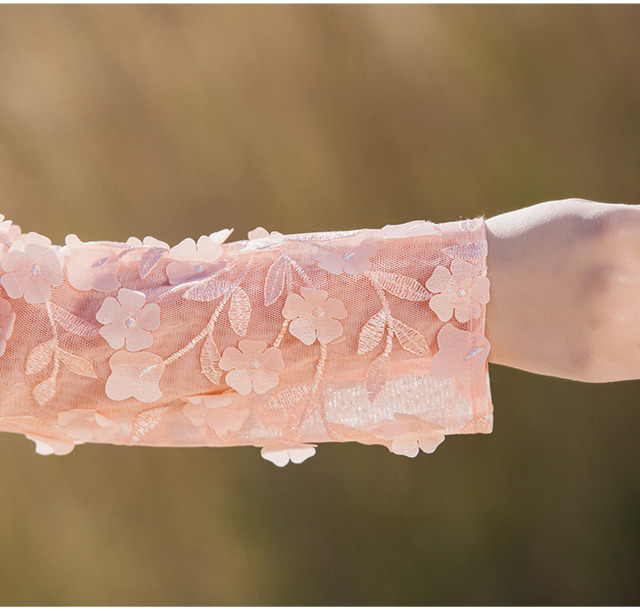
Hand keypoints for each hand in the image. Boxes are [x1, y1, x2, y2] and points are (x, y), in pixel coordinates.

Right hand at [485, 198, 639, 382]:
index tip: (635, 266)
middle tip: (612, 290)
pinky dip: (635, 347)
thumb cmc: (525, 248)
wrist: (463, 294)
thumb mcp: (585, 219)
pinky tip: (613, 334)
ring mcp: (612, 322)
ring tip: (599, 309)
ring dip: (635, 316)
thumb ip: (637, 236)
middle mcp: (622, 276)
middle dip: (638, 288)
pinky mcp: (600, 361)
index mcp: (621, 229)